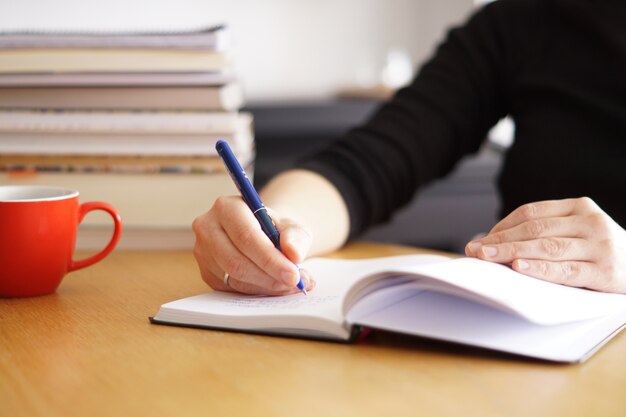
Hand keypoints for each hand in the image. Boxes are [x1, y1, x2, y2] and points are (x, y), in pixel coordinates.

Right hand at [192, 196, 315, 294]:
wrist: (262, 234)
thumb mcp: (291, 226)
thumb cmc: (275, 227)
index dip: (270, 259)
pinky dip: (258, 291)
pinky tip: (276, 287)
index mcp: (227, 207)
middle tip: (295, 284)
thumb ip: (295, 237)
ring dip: (266, 286)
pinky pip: (232, 289)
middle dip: (269, 277)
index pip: (246, 236)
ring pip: (234, 278)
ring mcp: (203, 252)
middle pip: (236, 261)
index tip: (293, 275)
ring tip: (291, 286)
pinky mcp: (207, 272)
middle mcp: (208, 228)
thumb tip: (294, 254)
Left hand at [465, 197, 625, 293]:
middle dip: (500, 240)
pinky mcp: (605, 271)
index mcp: (580, 207)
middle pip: (534, 229)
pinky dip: (539, 269)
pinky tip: (519, 267)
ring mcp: (600, 245)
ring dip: (511, 252)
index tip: (481, 239)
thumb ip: (548, 231)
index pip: (531, 212)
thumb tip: (496, 242)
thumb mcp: (580, 231)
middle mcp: (590, 221)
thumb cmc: (602, 252)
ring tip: (487, 257)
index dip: (502, 226)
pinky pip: (565, 270)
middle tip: (475, 250)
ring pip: (546, 247)